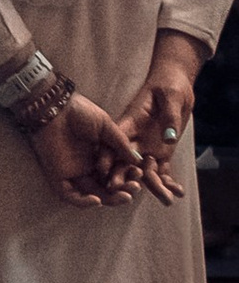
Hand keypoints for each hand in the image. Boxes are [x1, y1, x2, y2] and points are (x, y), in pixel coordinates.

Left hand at [24, 90, 145, 207]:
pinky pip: (70, 195)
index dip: (128, 176)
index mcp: (98, 154)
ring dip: (109, 199)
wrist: (53, 107)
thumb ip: (120, 144)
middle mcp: (86, 165)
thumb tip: (139, 161)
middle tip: (135, 188)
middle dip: (123, 190)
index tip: (140, 174)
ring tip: (125, 197)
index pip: (116, 172)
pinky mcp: (57, 176)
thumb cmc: (78, 111)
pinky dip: (83, 202)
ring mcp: (72, 172)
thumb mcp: (105, 126)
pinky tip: (98, 200)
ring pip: (92, 194)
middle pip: (107, 186)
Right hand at [114, 41, 201, 203]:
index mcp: (130, 121)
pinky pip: (163, 170)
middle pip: (125, 160)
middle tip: (129, 194)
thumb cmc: (169, 84)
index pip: (114, 141)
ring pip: (144, 170)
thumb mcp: (171, 96)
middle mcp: (135, 137)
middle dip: (125, 177)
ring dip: (153, 185)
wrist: (176, 83)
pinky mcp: (162, 151)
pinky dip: (169, 182)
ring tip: (167, 200)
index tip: (104, 174)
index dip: (106, 157)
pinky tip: (178, 192)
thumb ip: (169, 116)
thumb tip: (168, 139)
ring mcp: (147, 146)